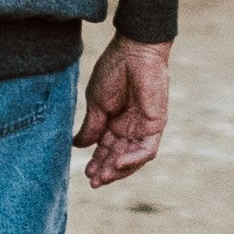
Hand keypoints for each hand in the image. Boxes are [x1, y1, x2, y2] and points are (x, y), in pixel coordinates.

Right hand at [79, 37, 170, 185]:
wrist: (133, 52)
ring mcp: (144, 127)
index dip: (97, 161)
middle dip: (106, 170)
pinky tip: (117, 163)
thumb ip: (91, 127)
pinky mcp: (155, 125)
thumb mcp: (96, 104)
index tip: (85, 173)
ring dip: (118, 170)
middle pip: (119, 156)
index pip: (106, 149)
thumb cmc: (113, 71)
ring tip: (102, 177)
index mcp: (115, 121)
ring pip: (133, 157)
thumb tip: (78, 146)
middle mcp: (130, 127)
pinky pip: (147, 149)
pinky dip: (133, 159)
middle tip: (93, 181)